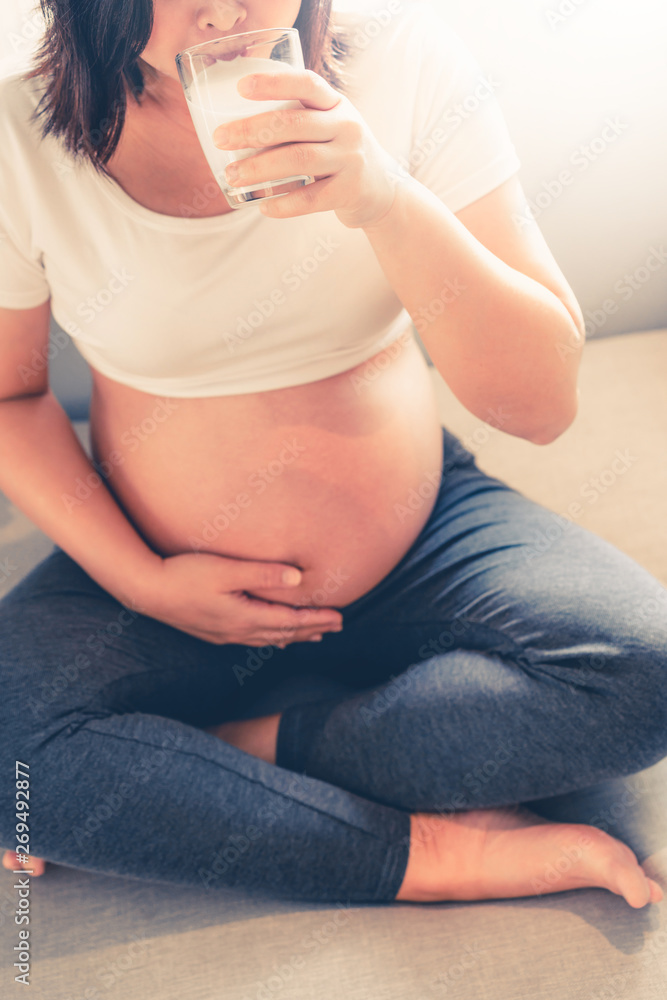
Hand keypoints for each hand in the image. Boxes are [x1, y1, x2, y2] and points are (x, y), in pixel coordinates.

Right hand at [133, 551, 343, 646]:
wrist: (147, 591)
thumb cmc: (185, 575)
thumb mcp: (226, 570)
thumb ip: (262, 573)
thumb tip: (298, 577)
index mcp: (245, 617)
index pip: (291, 622)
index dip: (317, 619)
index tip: (340, 617)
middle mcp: (238, 631)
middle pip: (285, 634)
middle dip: (312, 629)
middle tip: (337, 626)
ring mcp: (225, 635)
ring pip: (269, 639)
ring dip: (294, 636)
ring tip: (314, 635)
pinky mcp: (214, 632)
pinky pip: (253, 639)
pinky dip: (272, 638)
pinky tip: (272, 636)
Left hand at [213, 69, 403, 228]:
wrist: (383, 190)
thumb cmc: (341, 154)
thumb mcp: (330, 126)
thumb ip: (297, 120)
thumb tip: (236, 129)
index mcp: (336, 104)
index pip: (305, 84)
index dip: (273, 83)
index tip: (240, 87)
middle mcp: (346, 126)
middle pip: (292, 124)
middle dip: (251, 131)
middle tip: (220, 139)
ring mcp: (350, 159)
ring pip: (298, 160)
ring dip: (259, 169)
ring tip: (233, 175)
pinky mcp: (349, 191)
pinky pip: (310, 199)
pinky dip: (283, 204)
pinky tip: (262, 206)